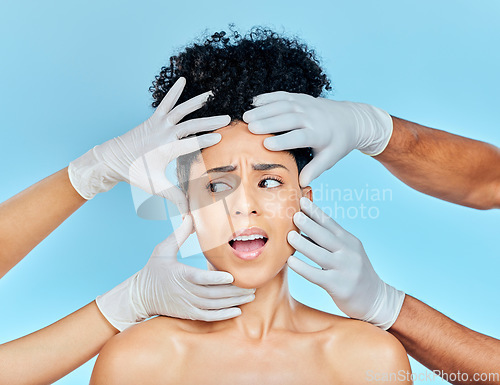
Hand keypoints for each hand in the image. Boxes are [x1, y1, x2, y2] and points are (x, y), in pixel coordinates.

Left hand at [68, 77, 229, 213]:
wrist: (113, 158)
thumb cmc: (134, 173)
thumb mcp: (155, 186)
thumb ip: (174, 197)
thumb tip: (188, 213)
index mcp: (165, 149)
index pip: (191, 144)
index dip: (206, 141)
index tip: (221, 138)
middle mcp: (163, 134)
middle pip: (191, 125)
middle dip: (210, 122)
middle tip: (227, 119)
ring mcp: (158, 124)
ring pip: (180, 110)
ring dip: (196, 102)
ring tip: (211, 94)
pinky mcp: (154, 119)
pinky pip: (166, 103)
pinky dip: (174, 91)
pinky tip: (183, 80)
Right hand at [96, 215, 255, 330]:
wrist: (139, 297)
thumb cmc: (153, 271)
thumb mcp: (162, 250)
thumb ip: (179, 234)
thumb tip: (191, 216)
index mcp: (180, 274)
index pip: (200, 278)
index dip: (216, 279)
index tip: (231, 276)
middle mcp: (185, 291)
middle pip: (213, 293)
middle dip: (234, 291)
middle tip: (253, 286)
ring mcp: (187, 304)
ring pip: (214, 305)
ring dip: (233, 302)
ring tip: (250, 296)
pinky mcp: (188, 313)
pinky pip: (208, 317)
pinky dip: (223, 315)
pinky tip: (237, 311)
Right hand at [242, 92, 392, 185]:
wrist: (351, 119)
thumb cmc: (337, 142)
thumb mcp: (330, 158)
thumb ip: (316, 169)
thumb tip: (302, 183)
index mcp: (319, 134)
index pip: (299, 137)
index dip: (283, 141)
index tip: (267, 145)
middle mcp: (312, 117)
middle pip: (288, 118)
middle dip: (269, 123)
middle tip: (250, 128)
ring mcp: (306, 105)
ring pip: (283, 105)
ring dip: (264, 110)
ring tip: (246, 117)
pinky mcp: (302, 98)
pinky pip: (284, 95)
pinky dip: (268, 98)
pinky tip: (254, 102)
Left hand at [286, 197, 403, 329]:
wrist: (375, 299)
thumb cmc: (354, 272)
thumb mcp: (348, 252)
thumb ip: (330, 240)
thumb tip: (304, 226)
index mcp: (349, 241)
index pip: (330, 223)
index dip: (315, 212)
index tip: (301, 201)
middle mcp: (348, 252)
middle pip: (325, 235)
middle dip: (309, 224)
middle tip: (294, 215)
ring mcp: (344, 269)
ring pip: (320, 253)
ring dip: (303, 243)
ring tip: (289, 236)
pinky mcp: (338, 286)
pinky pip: (316, 275)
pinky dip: (302, 267)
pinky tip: (290, 261)